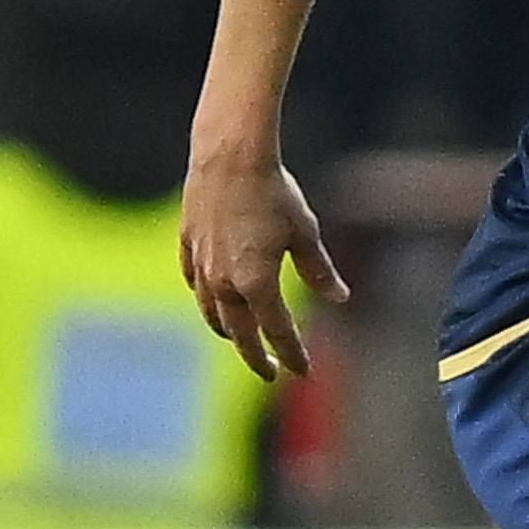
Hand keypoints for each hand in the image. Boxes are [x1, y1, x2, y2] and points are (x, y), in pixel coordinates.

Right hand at [179, 151, 350, 381]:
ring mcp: (202, 266)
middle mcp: (225, 283)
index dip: (292, 354)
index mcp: (257, 285)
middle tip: (271, 371)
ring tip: (240, 340)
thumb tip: (339, 297)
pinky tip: (212, 299)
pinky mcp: (188, 245)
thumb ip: (319, 270)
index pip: (278, 332)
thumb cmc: (273, 192)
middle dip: (257, 356)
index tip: (303, 371)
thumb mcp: (305, 233)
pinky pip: (195, 283)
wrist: (229, 157)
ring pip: (212, 313)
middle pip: (240, 334)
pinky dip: (206, 299)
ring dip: (228, 332)